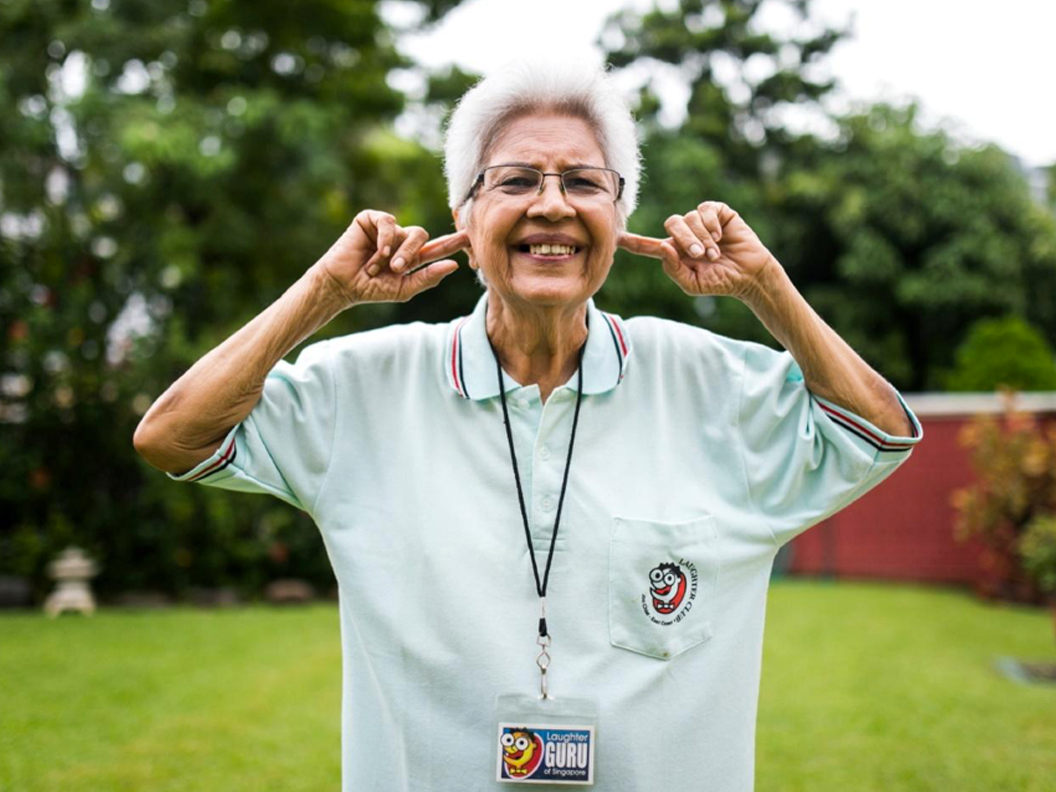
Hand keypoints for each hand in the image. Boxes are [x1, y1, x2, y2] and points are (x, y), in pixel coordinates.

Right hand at [314, 210, 467, 305]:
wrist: (342, 284)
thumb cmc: (371, 289)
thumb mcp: (403, 289)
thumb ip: (428, 278)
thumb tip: (453, 266)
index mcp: (412, 257)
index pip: (438, 247)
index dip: (453, 242)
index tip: (471, 237)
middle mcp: (401, 240)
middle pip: (423, 236)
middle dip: (413, 253)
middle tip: (398, 268)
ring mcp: (387, 229)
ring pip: (408, 230)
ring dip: (399, 251)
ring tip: (383, 265)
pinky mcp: (370, 220)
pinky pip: (387, 221)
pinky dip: (385, 238)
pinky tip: (377, 251)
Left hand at [618, 201, 777, 300]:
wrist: (748, 274)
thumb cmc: (720, 281)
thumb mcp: (693, 284)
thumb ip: (674, 270)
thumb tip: (663, 248)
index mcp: (674, 252)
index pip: (649, 246)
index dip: (633, 242)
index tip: (617, 238)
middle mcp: (684, 234)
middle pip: (671, 225)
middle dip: (685, 240)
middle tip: (700, 256)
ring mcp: (701, 221)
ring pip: (689, 218)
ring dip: (702, 237)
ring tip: (715, 253)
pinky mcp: (717, 212)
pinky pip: (705, 210)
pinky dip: (712, 224)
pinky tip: (721, 236)